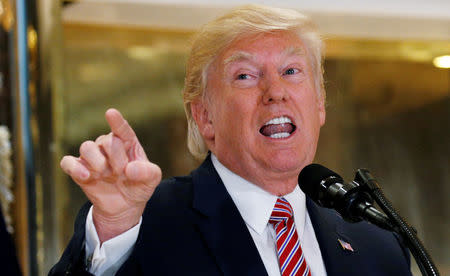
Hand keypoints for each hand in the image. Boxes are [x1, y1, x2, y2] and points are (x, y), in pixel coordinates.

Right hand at [60, 108, 161, 241]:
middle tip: (122, 173)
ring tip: (105, 175)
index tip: (111, 113)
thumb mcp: (152, 180)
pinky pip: (68, 162)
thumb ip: (148, 172)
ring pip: (87, 147)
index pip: (122, 129)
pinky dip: (75, 168)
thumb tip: (130, 169)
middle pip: (107, 141)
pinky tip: (86, 176)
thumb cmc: (139, 186)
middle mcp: (108, 146)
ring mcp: (92, 157)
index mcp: (127, 143)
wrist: (124, 206)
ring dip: (97, 162)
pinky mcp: (78, 169)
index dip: (116, 121)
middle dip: (117, 159)